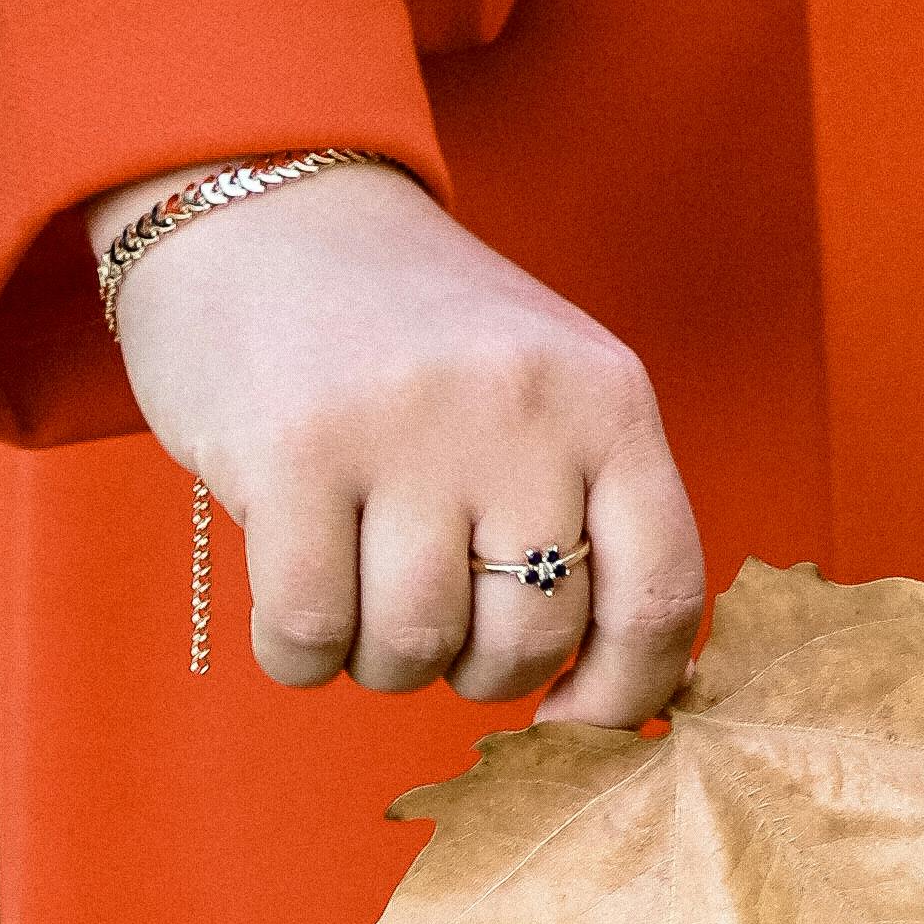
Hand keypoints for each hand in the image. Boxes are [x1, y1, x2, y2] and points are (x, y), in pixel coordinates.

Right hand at [89, 156, 707, 730]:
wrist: (263, 201)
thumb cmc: (412, 337)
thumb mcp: (541, 388)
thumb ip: (588, 512)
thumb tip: (616, 702)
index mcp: (606, 396)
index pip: (660, 595)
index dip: (625, 694)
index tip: (572, 722)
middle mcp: (520, 407)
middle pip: (528, 642)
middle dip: (475, 671)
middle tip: (433, 613)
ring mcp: (406, 426)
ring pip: (417, 650)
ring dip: (380, 660)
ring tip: (358, 587)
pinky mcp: (293, 452)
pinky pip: (310, 636)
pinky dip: (297, 653)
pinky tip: (293, 600)